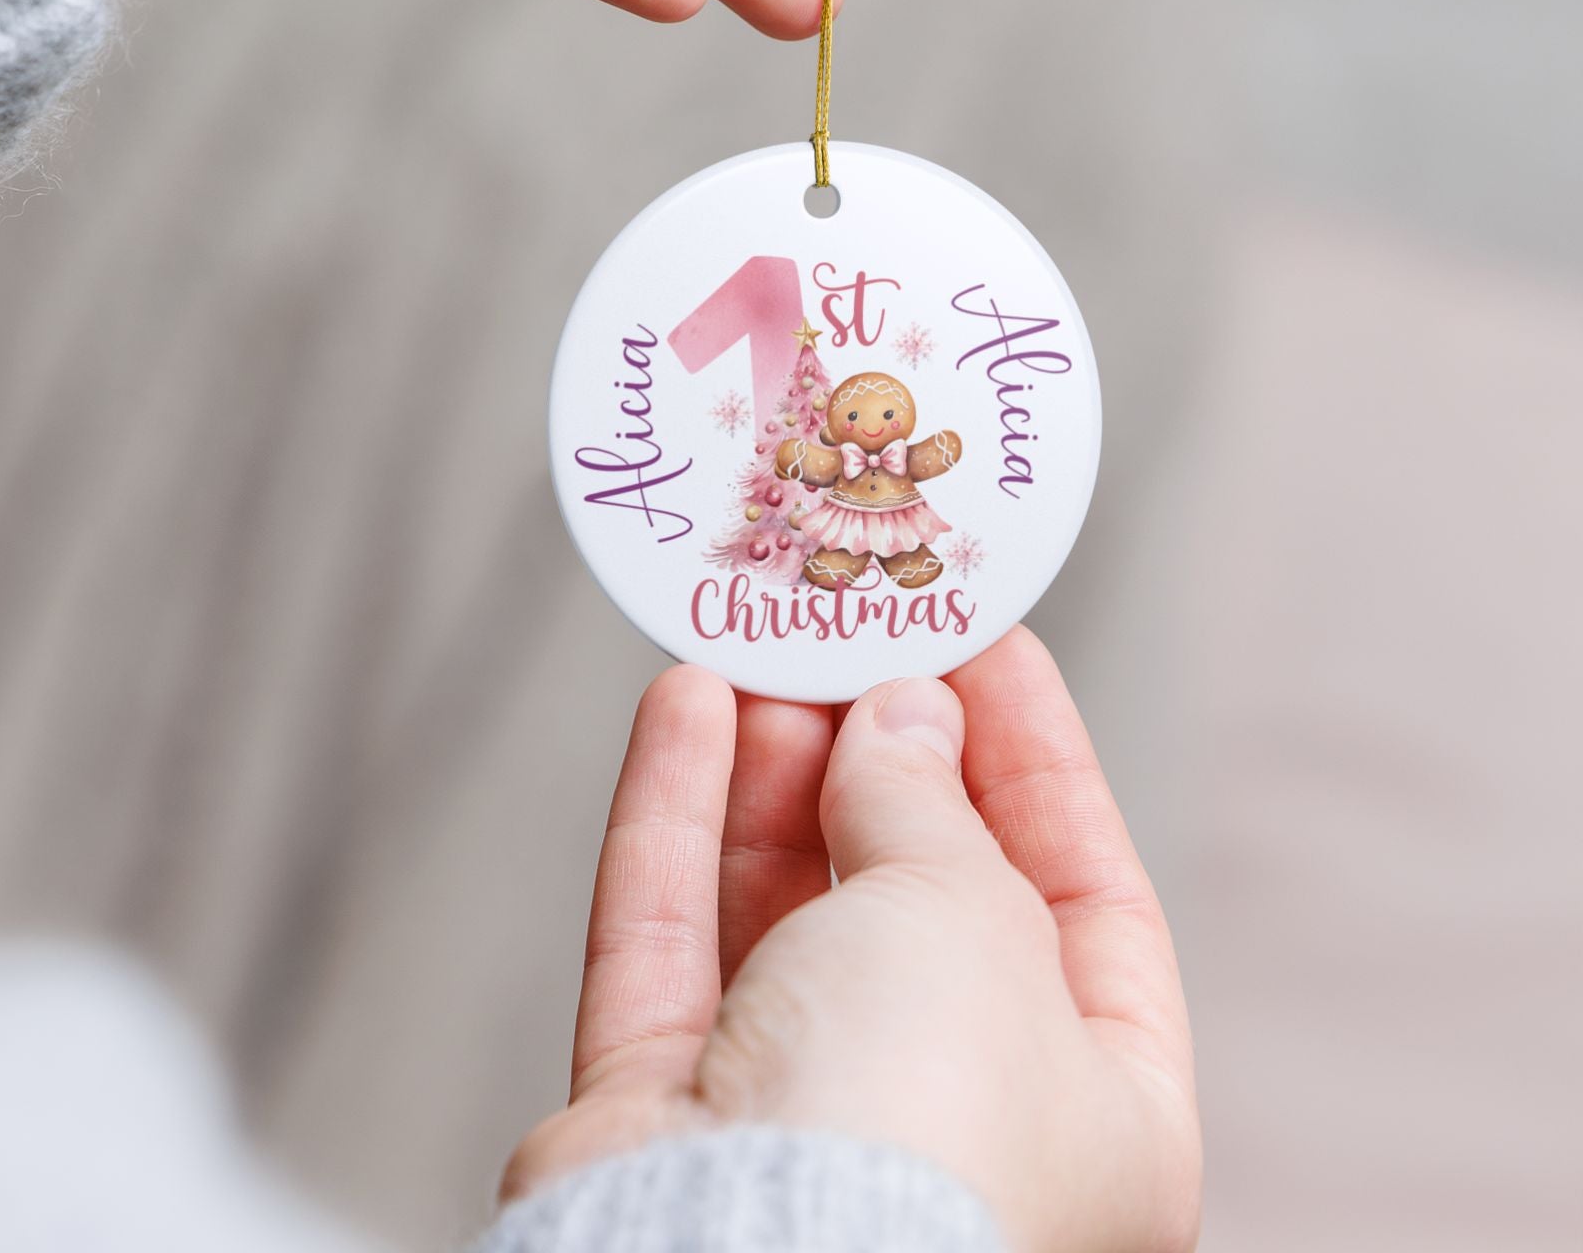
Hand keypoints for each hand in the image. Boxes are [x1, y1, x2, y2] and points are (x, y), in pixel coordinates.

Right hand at [506, 629, 1200, 1252]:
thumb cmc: (916, 1131)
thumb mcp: (969, 913)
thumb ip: (929, 800)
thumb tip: (900, 719)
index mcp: (1102, 1116)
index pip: (1087, 896)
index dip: (1034, 757)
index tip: (980, 640)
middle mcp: (954, 1124)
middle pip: (918, 896)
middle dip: (879, 755)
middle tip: (848, 637)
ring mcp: (800, 1125)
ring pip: (784, 910)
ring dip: (772, 772)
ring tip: (762, 657)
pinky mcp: (665, 1114)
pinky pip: (672, 938)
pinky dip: (675, 818)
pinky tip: (681, 707)